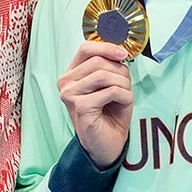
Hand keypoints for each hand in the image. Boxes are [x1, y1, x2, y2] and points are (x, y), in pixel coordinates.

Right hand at [57, 40, 133, 168]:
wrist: (107, 144)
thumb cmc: (110, 114)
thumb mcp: (112, 83)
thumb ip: (111, 66)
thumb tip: (120, 51)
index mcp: (72, 73)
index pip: (86, 48)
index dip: (107, 47)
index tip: (123, 54)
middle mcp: (66, 83)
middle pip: (98, 61)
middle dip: (120, 72)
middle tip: (125, 87)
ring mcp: (70, 95)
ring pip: (104, 75)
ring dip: (123, 85)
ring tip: (123, 97)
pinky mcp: (80, 107)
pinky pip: (110, 91)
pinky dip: (124, 96)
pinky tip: (122, 105)